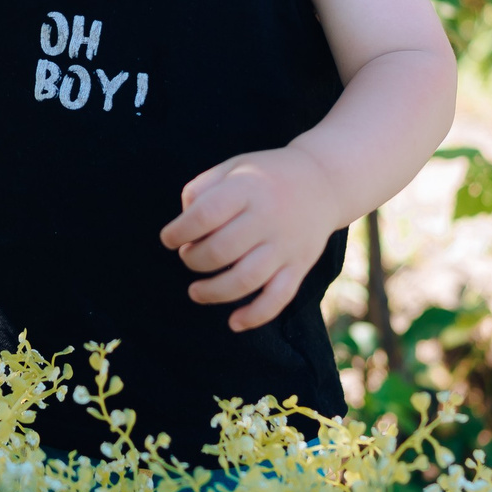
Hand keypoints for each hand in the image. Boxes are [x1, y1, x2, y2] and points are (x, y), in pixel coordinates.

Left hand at [160, 149, 342, 331]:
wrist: (322, 182)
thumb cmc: (265, 176)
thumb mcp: (233, 168)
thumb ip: (202, 189)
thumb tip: (182, 223)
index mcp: (248, 188)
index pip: (206, 215)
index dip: (179, 231)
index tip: (169, 238)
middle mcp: (269, 217)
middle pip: (222, 250)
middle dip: (193, 260)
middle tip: (188, 256)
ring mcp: (286, 244)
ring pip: (246, 279)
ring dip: (213, 292)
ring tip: (195, 291)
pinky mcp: (300, 266)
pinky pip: (278, 298)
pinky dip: (255, 316)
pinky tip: (233, 323)